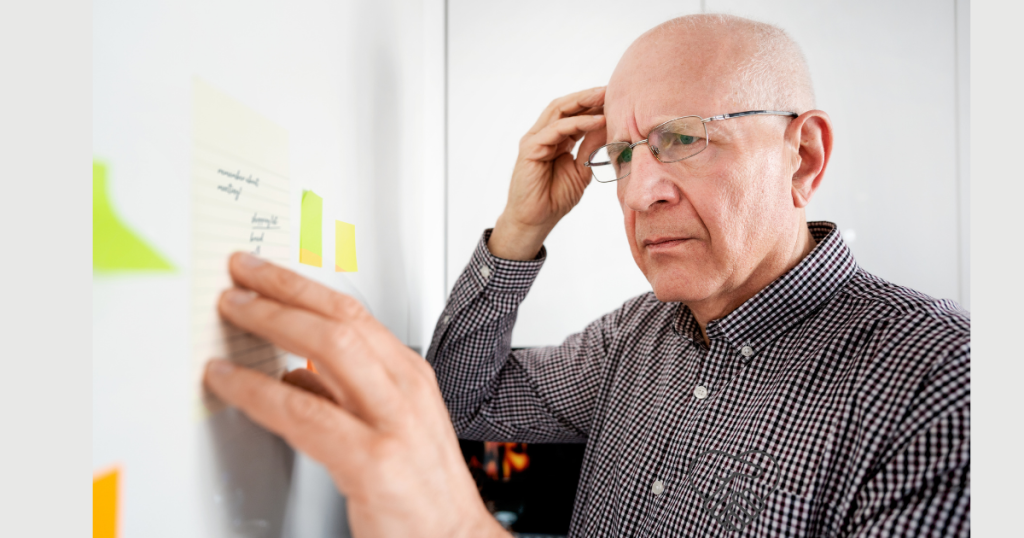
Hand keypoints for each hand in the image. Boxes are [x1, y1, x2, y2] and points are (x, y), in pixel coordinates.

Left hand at [203, 252, 508, 537]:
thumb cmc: (421, 486)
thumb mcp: (391, 423)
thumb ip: (343, 395)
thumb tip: (292, 372)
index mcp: (410, 375)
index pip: (353, 312)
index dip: (302, 286)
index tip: (262, 272)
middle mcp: (406, 390)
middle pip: (341, 320)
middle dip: (283, 292)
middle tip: (238, 280)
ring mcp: (393, 423)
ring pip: (330, 351)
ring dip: (272, 324)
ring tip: (233, 316)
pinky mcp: (374, 462)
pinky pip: (306, 415)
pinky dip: (259, 392)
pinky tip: (233, 383)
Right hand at [488, 86, 606, 259]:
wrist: (536, 220)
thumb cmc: (555, 198)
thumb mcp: (581, 169)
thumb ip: (591, 147)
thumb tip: (609, 126)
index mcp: (556, 139)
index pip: (574, 114)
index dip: (594, 104)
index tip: (616, 98)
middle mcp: (543, 135)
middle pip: (565, 106)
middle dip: (588, 96)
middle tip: (611, 89)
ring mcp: (535, 140)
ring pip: (559, 111)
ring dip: (583, 102)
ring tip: (605, 96)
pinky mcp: (530, 148)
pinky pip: (556, 129)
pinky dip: (577, 123)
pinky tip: (597, 121)